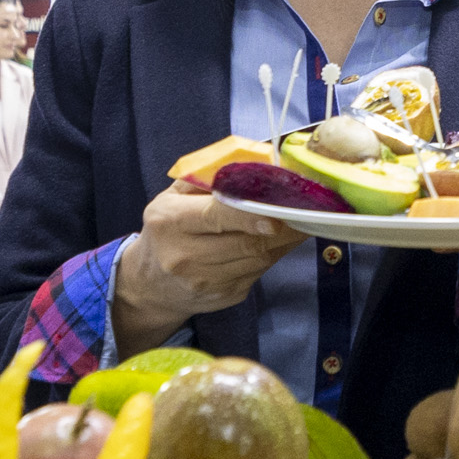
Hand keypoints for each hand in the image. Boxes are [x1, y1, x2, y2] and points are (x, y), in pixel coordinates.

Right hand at [112, 182, 305, 355]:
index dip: (252, 215)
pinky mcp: (224, 296)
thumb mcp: (174, 196)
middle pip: (246, 242)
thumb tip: (255, 161)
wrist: (149, 283)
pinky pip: (259, 272)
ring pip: (259, 260)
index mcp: (170, 221)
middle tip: (309, 210)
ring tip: (301, 221)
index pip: (217, 215)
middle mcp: (183, 256)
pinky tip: (280, 241)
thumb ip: (208, 176)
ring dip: (285, 241)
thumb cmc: (168, 228)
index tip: (280, 211)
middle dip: (284, 227)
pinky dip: (274, 255)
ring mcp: (204, 282)